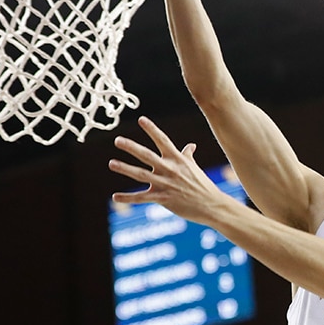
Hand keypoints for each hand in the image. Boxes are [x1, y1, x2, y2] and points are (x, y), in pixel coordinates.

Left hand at [108, 116, 228, 224]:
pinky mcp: (163, 199)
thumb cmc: (202, 185)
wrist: (211, 205)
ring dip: (125, 169)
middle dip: (132, 147)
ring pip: (141, 174)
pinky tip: (115, 197)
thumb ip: (187, 155)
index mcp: (177, 159)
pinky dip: (128, 198)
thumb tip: (190, 146)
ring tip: (112, 163)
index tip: (141, 119)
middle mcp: (170, 169)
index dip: (152, 129)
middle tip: (118, 140)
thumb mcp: (194, 168)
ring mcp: (166, 184)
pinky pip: (142, 198)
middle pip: (147, 155)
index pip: (163, 140)